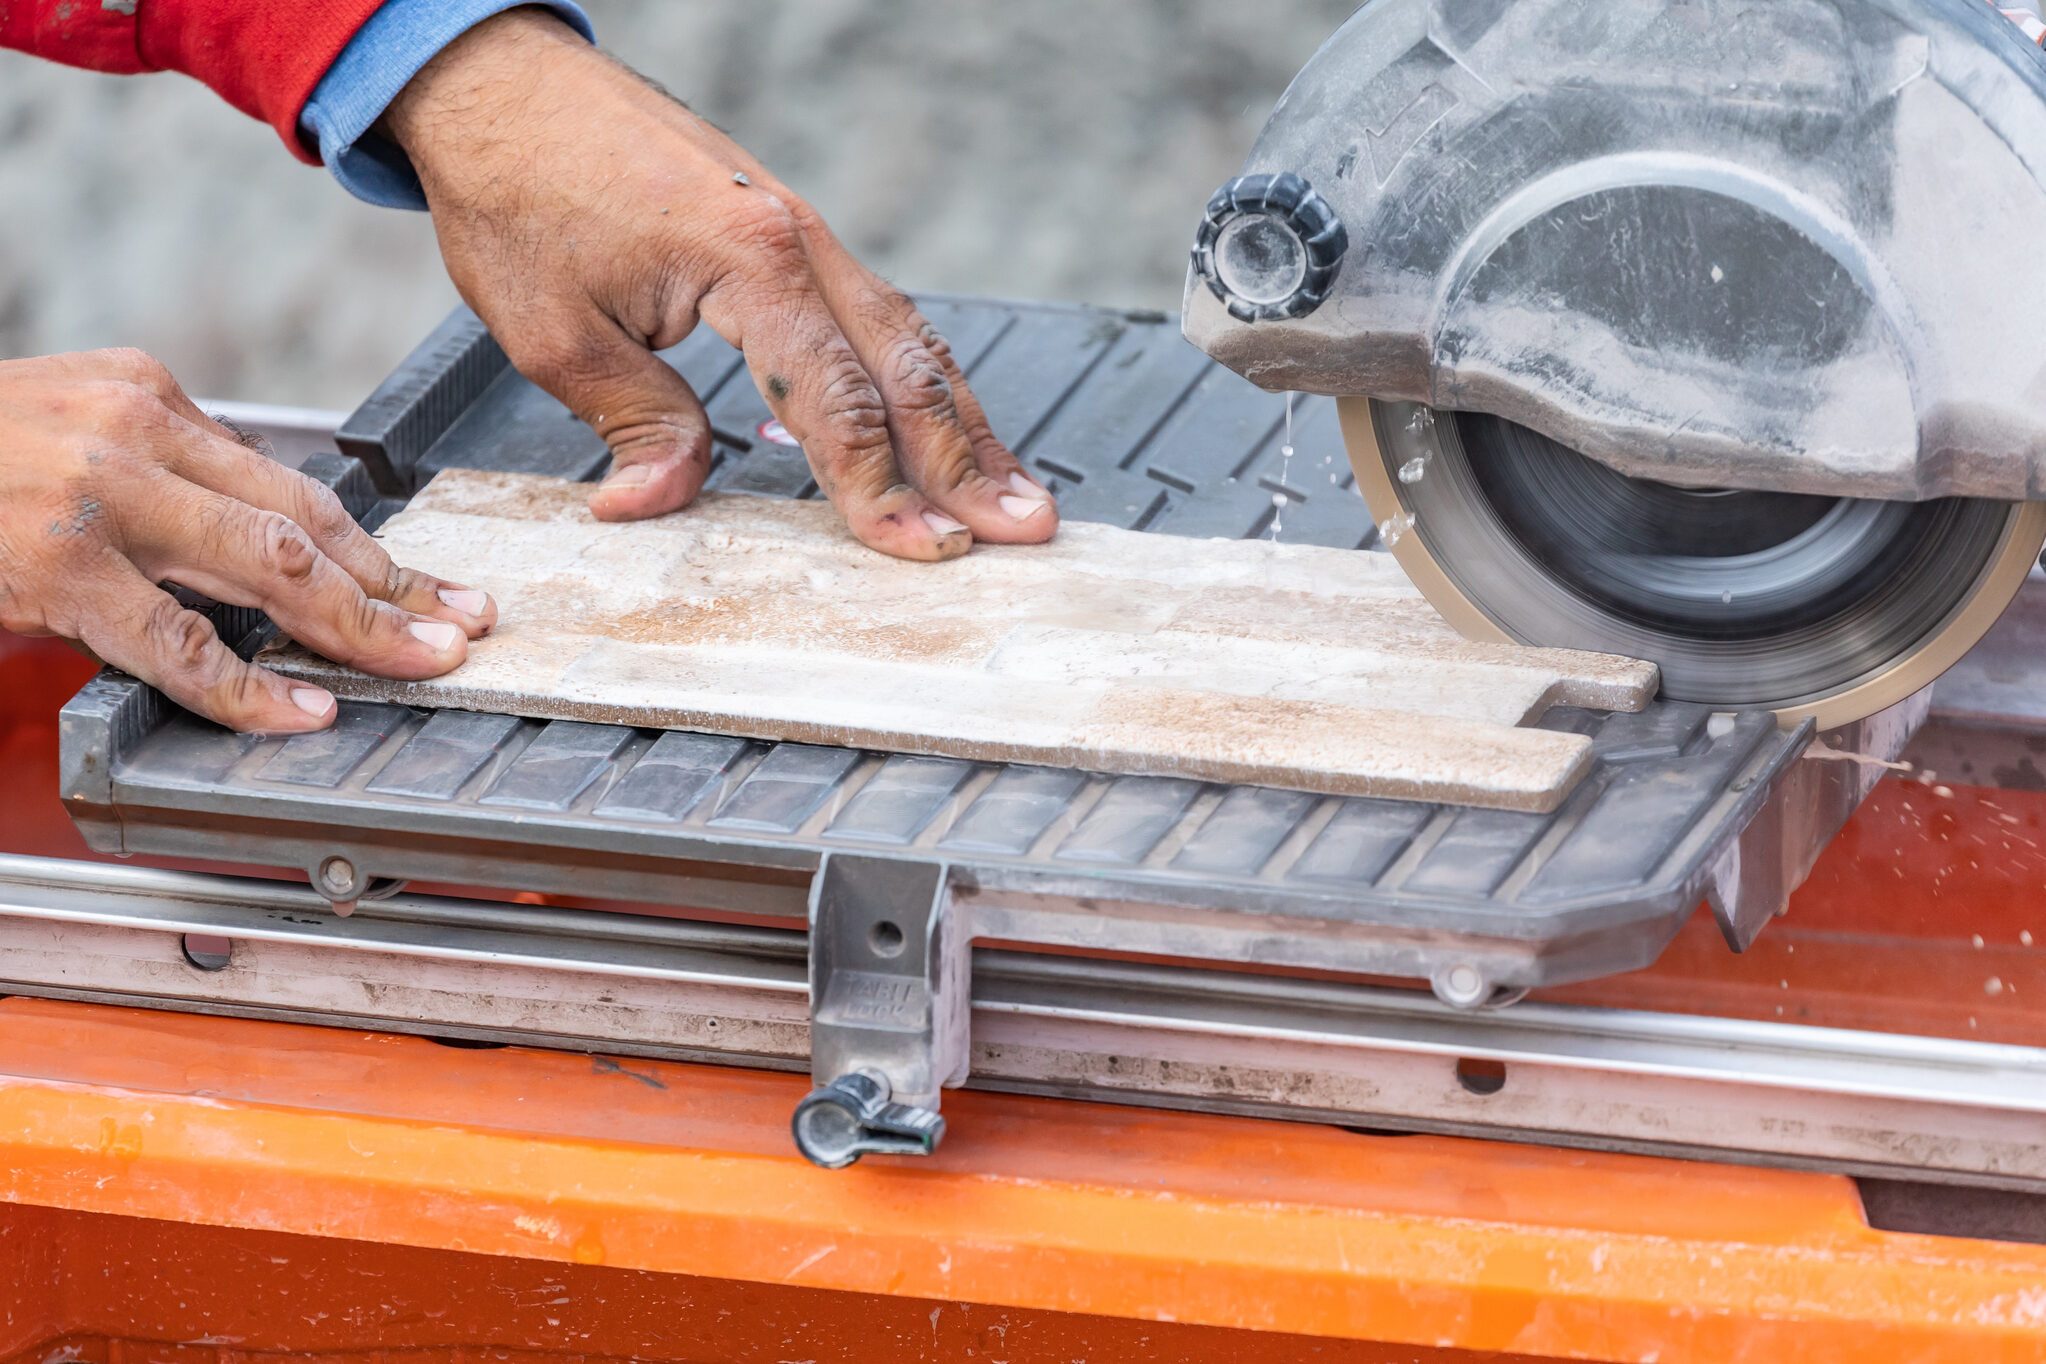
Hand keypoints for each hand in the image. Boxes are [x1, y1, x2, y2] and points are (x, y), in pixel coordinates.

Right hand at [0, 350, 495, 731]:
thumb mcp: (69, 425)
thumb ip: (163, 472)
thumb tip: (260, 539)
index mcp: (150, 394)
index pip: (293, 481)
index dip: (377, 544)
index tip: (436, 585)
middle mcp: (139, 434)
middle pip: (303, 521)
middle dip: (394, 584)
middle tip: (461, 628)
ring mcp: (103, 500)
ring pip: (268, 568)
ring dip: (357, 625)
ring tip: (417, 663)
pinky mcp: (61, 567)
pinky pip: (179, 642)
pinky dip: (249, 686)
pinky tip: (302, 710)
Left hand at [385, 10, 1058, 560]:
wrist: (504, 85)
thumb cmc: (519, 188)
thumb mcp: (552, 330)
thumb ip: (631, 419)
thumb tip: (660, 502)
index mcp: (749, 263)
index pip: (838, 403)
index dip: (880, 489)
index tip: (918, 548)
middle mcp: (798, 242)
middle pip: (907, 369)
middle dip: (969, 460)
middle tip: (1024, 528)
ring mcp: (804, 234)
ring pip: (910, 340)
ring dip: (965, 422)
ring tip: (1015, 488)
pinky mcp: (790, 236)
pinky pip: (878, 316)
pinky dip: (922, 378)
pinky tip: (947, 421)